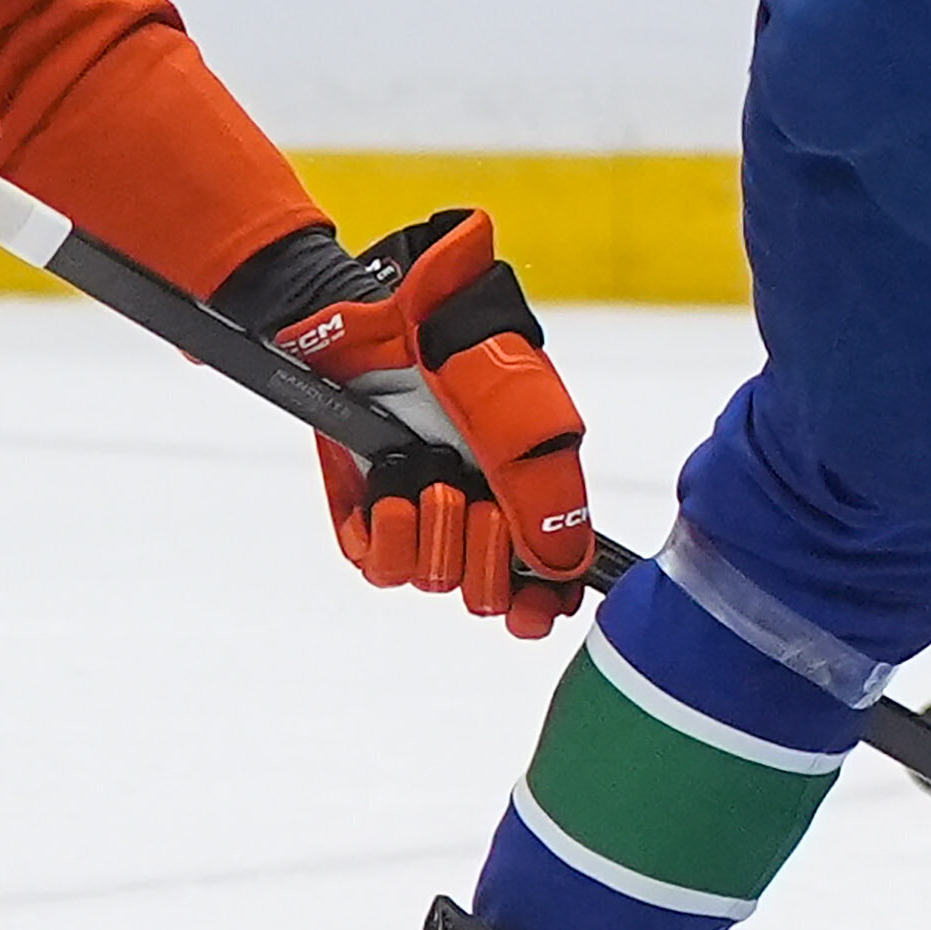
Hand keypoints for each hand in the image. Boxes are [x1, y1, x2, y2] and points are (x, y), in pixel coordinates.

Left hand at [253, 208, 595, 630]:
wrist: (383, 326)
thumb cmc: (466, 357)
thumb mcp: (528, 423)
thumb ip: (550, 497)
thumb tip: (561, 566)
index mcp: (530, 497)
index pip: (547, 583)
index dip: (544, 603)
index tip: (537, 603)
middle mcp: (479, 515)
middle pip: (489, 597)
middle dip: (486, 561)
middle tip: (483, 511)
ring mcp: (423, 519)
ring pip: (436, 581)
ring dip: (438, 531)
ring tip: (435, 475)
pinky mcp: (369, 520)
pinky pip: (383, 567)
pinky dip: (393, 533)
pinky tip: (397, 490)